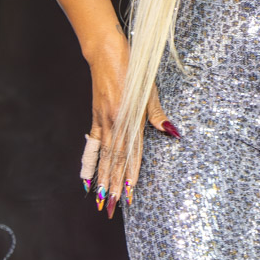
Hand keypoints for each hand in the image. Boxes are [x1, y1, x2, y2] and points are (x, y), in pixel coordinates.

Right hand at [82, 28, 168, 216]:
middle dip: (113, 185)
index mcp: (130, 117)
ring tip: (100, 200)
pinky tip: (87, 177)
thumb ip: (156, 113)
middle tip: (111, 208)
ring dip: (101, 180)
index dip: (130, 175)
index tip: (129, 194)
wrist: (106, 51)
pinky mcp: (96, 117)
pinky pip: (92, 145)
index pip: (132, 153)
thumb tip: (171, 132)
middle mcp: (115, 122)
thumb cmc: (131, 66)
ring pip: (103, 156)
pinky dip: (90, 163)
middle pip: (115, 160)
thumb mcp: (149, 88)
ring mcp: (103, 121)